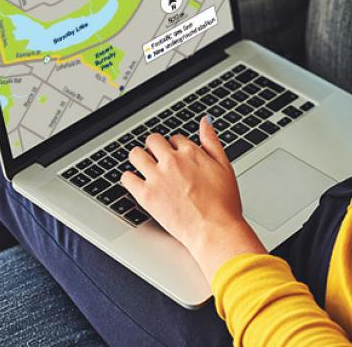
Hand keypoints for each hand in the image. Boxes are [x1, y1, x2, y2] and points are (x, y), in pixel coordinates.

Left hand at [120, 116, 265, 281]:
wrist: (214, 230)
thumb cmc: (223, 204)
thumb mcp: (225, 166)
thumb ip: (212, 141)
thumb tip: (206, 121)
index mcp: (191, 152)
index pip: (174, 138)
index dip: (175, 147)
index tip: (176, 157)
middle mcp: (172, 161)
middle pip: (153, 140)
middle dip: (155, 148)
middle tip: (158, 160)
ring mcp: (157, 178)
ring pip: (136, 154)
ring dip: (139, 158)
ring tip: (144, 167)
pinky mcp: (146, 196)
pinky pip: (127, 178)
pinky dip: (129, 178)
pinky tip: (136, 182)